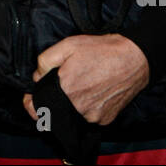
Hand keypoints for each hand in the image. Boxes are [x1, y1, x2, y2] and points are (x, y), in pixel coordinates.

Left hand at [21, 34, 149, 125]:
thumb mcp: (68, 45)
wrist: (135, 59)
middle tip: (66, 83)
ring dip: (72, 103)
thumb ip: (45, 61)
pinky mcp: (105, 119)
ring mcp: (92, 116)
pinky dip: (87, 107)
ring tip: (84, 84)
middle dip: (55, 98)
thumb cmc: (102, 50)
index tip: (31, 98)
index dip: (31, 103)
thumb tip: (37, 76)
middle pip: (55, 110)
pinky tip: (94, 91)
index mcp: (65, 89)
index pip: (37, 110)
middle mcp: (78, 107)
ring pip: (72, 114)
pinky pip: (88, 116)